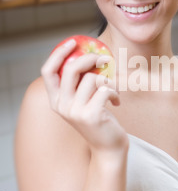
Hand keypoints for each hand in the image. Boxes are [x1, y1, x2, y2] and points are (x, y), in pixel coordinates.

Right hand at [41, 38, 128, 153]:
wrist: (108, 148)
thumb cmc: (98, 120)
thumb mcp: (83, 101)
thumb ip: (79, 83)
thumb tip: (89, 54)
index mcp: (56, 101)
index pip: (47, 71)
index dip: (58, 54)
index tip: (73, 43)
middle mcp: (62, 106)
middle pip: (71, 69)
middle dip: (90, 59)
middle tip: (105, 59)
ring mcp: (75, 112)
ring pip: (92, 79)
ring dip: (108, 81)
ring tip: (112, 92)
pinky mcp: (91, 115)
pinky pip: (106, 89)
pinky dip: (115, 92)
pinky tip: (117, 102)